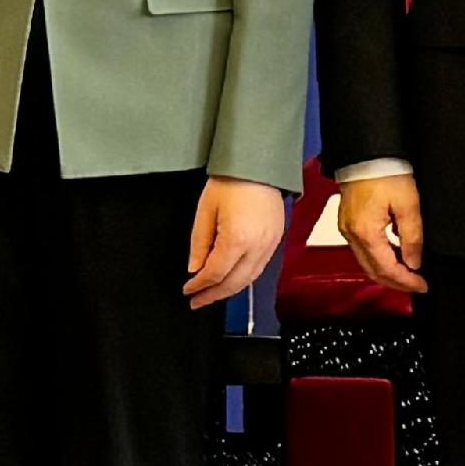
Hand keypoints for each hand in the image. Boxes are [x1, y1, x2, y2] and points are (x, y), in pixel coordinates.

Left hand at [182, 177, 289, 311]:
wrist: (257, 164)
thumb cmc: (231, 181)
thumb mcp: (205, 211)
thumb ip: (199, 244)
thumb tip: (195, 269)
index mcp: (237, 239)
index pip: (215, 274)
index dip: (199, 286)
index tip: (188, 290)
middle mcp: (257, 246)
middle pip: (234, 283)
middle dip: (214, 295)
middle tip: (197, 301)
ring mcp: (270, 244)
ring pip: (249, 279)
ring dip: (229, 290)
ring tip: (212, 295)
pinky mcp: (276, 239)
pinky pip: (260, 267)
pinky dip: (244, 278)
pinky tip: (232, 279)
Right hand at [338, 173, 429, 293]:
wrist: (366, 152)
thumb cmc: (385, 172)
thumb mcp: (408, 204)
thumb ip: (412, 237)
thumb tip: (414, 262)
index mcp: (366, 233)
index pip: (387, 269)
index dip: (406, 281)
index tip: (423, 285)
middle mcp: (352, 236)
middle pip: (373, 271)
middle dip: (396, 282)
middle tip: (417, 284)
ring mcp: (347, 229)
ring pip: (366, 262)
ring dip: (387, 271)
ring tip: (408, 273)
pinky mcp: (347, 222)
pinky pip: (362, 250)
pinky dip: (378, 258)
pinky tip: (394, 255)